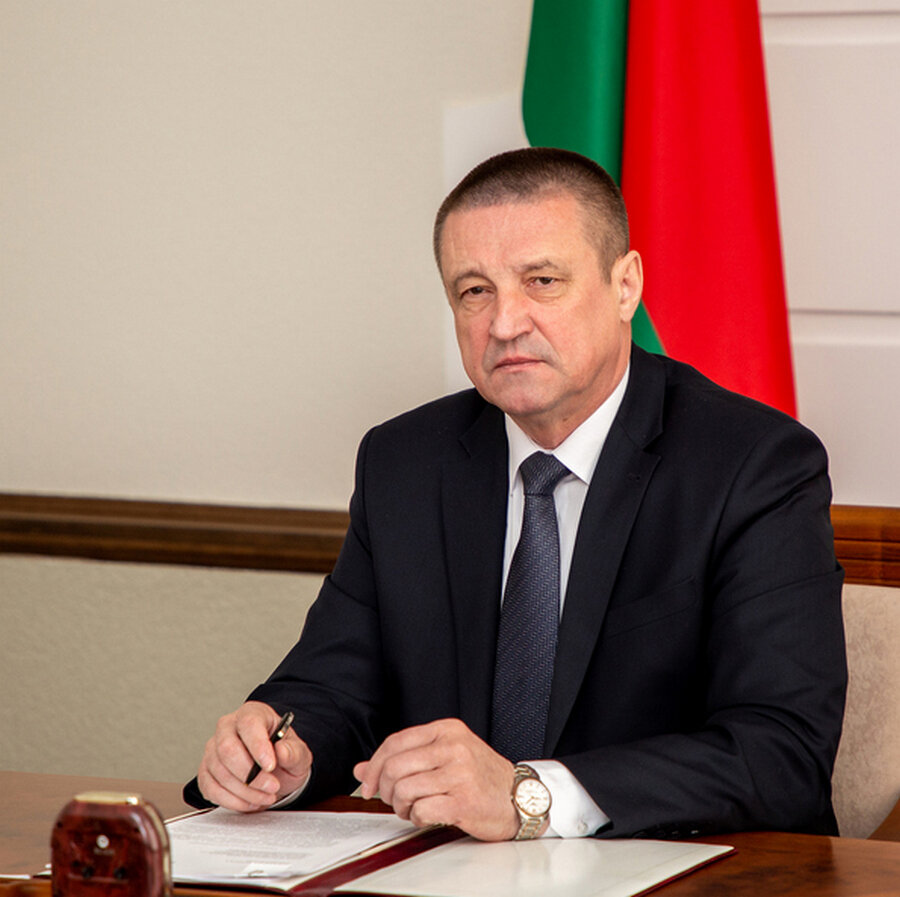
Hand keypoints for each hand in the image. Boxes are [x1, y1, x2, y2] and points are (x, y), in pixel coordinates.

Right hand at [197, 701, 311, 811]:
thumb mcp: (299, 752)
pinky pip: (211, 788)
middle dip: (251, 775)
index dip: (258, 746)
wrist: (275, 770)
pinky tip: (250, 801)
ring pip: (220, 772)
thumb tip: (282, 751)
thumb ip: (294, 751)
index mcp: (253, 714)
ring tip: (266, 796)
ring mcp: (213, 749)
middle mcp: (228, 727)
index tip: (270, 765)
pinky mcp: (206, 771)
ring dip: (245, 791)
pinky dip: (232, 800)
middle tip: (272, 787)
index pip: (249, 724)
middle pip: (228, 749)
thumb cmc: (283, 754)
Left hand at [353, 718, 517, 840]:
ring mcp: (459, 772)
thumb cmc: (481, 776)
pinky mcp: (464, 800)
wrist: (519, 797)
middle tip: (396, 800)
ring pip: (404, 790)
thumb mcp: (445, 756)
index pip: (395, 742)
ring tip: (415, 808)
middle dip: (387, 790)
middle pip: (395, 766)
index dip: (375, 765)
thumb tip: (362, 770)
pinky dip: (418, 818)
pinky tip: (429, 815)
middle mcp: (453, 747)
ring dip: (402, 807)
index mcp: (446, 730)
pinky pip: (421, 810)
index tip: (369, 784)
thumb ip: (405, 759)